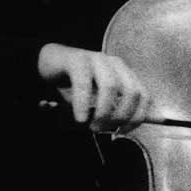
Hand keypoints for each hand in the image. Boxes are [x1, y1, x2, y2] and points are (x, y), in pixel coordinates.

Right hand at [37, 44, 152, 131]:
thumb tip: (117, 129)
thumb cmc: (74, 86)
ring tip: (92, 125)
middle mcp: (115, 65)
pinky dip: (83, 103)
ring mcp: (97, 59)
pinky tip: (80, 117)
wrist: (46, 63)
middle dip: (121, 116)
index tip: (124, 131)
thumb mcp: (96, 101)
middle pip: (132, 92)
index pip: (144, 96)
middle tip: (104, 129)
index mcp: (125, 74)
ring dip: (104, 111)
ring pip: (111, 86)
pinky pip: (84, 82)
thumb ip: (110, 111)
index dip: (137, 117)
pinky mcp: (77, 59)